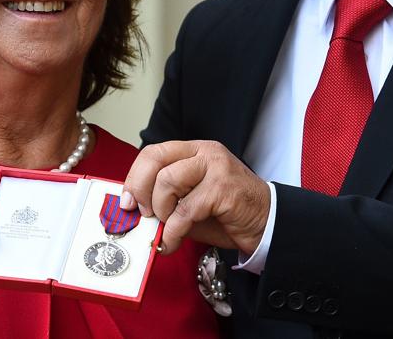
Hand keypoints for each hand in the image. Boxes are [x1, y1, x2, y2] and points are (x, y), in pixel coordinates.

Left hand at [122, 140, 269, 255]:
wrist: (265, 224)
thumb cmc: (226, 214)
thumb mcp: (189, 202)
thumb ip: (165, 199)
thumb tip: (133, 210)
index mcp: (193, 150)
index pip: (153, 152)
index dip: (134, 177)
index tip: (127, 202)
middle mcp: (204, 151)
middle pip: (155, 159)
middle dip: (140, 190)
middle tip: (143, 215)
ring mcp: (216, 166)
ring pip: (167, 181)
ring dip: (161, 211)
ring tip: (167, 228)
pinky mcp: (223, 187)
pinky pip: (185, 209)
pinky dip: (173, 231)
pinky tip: (174, 242)